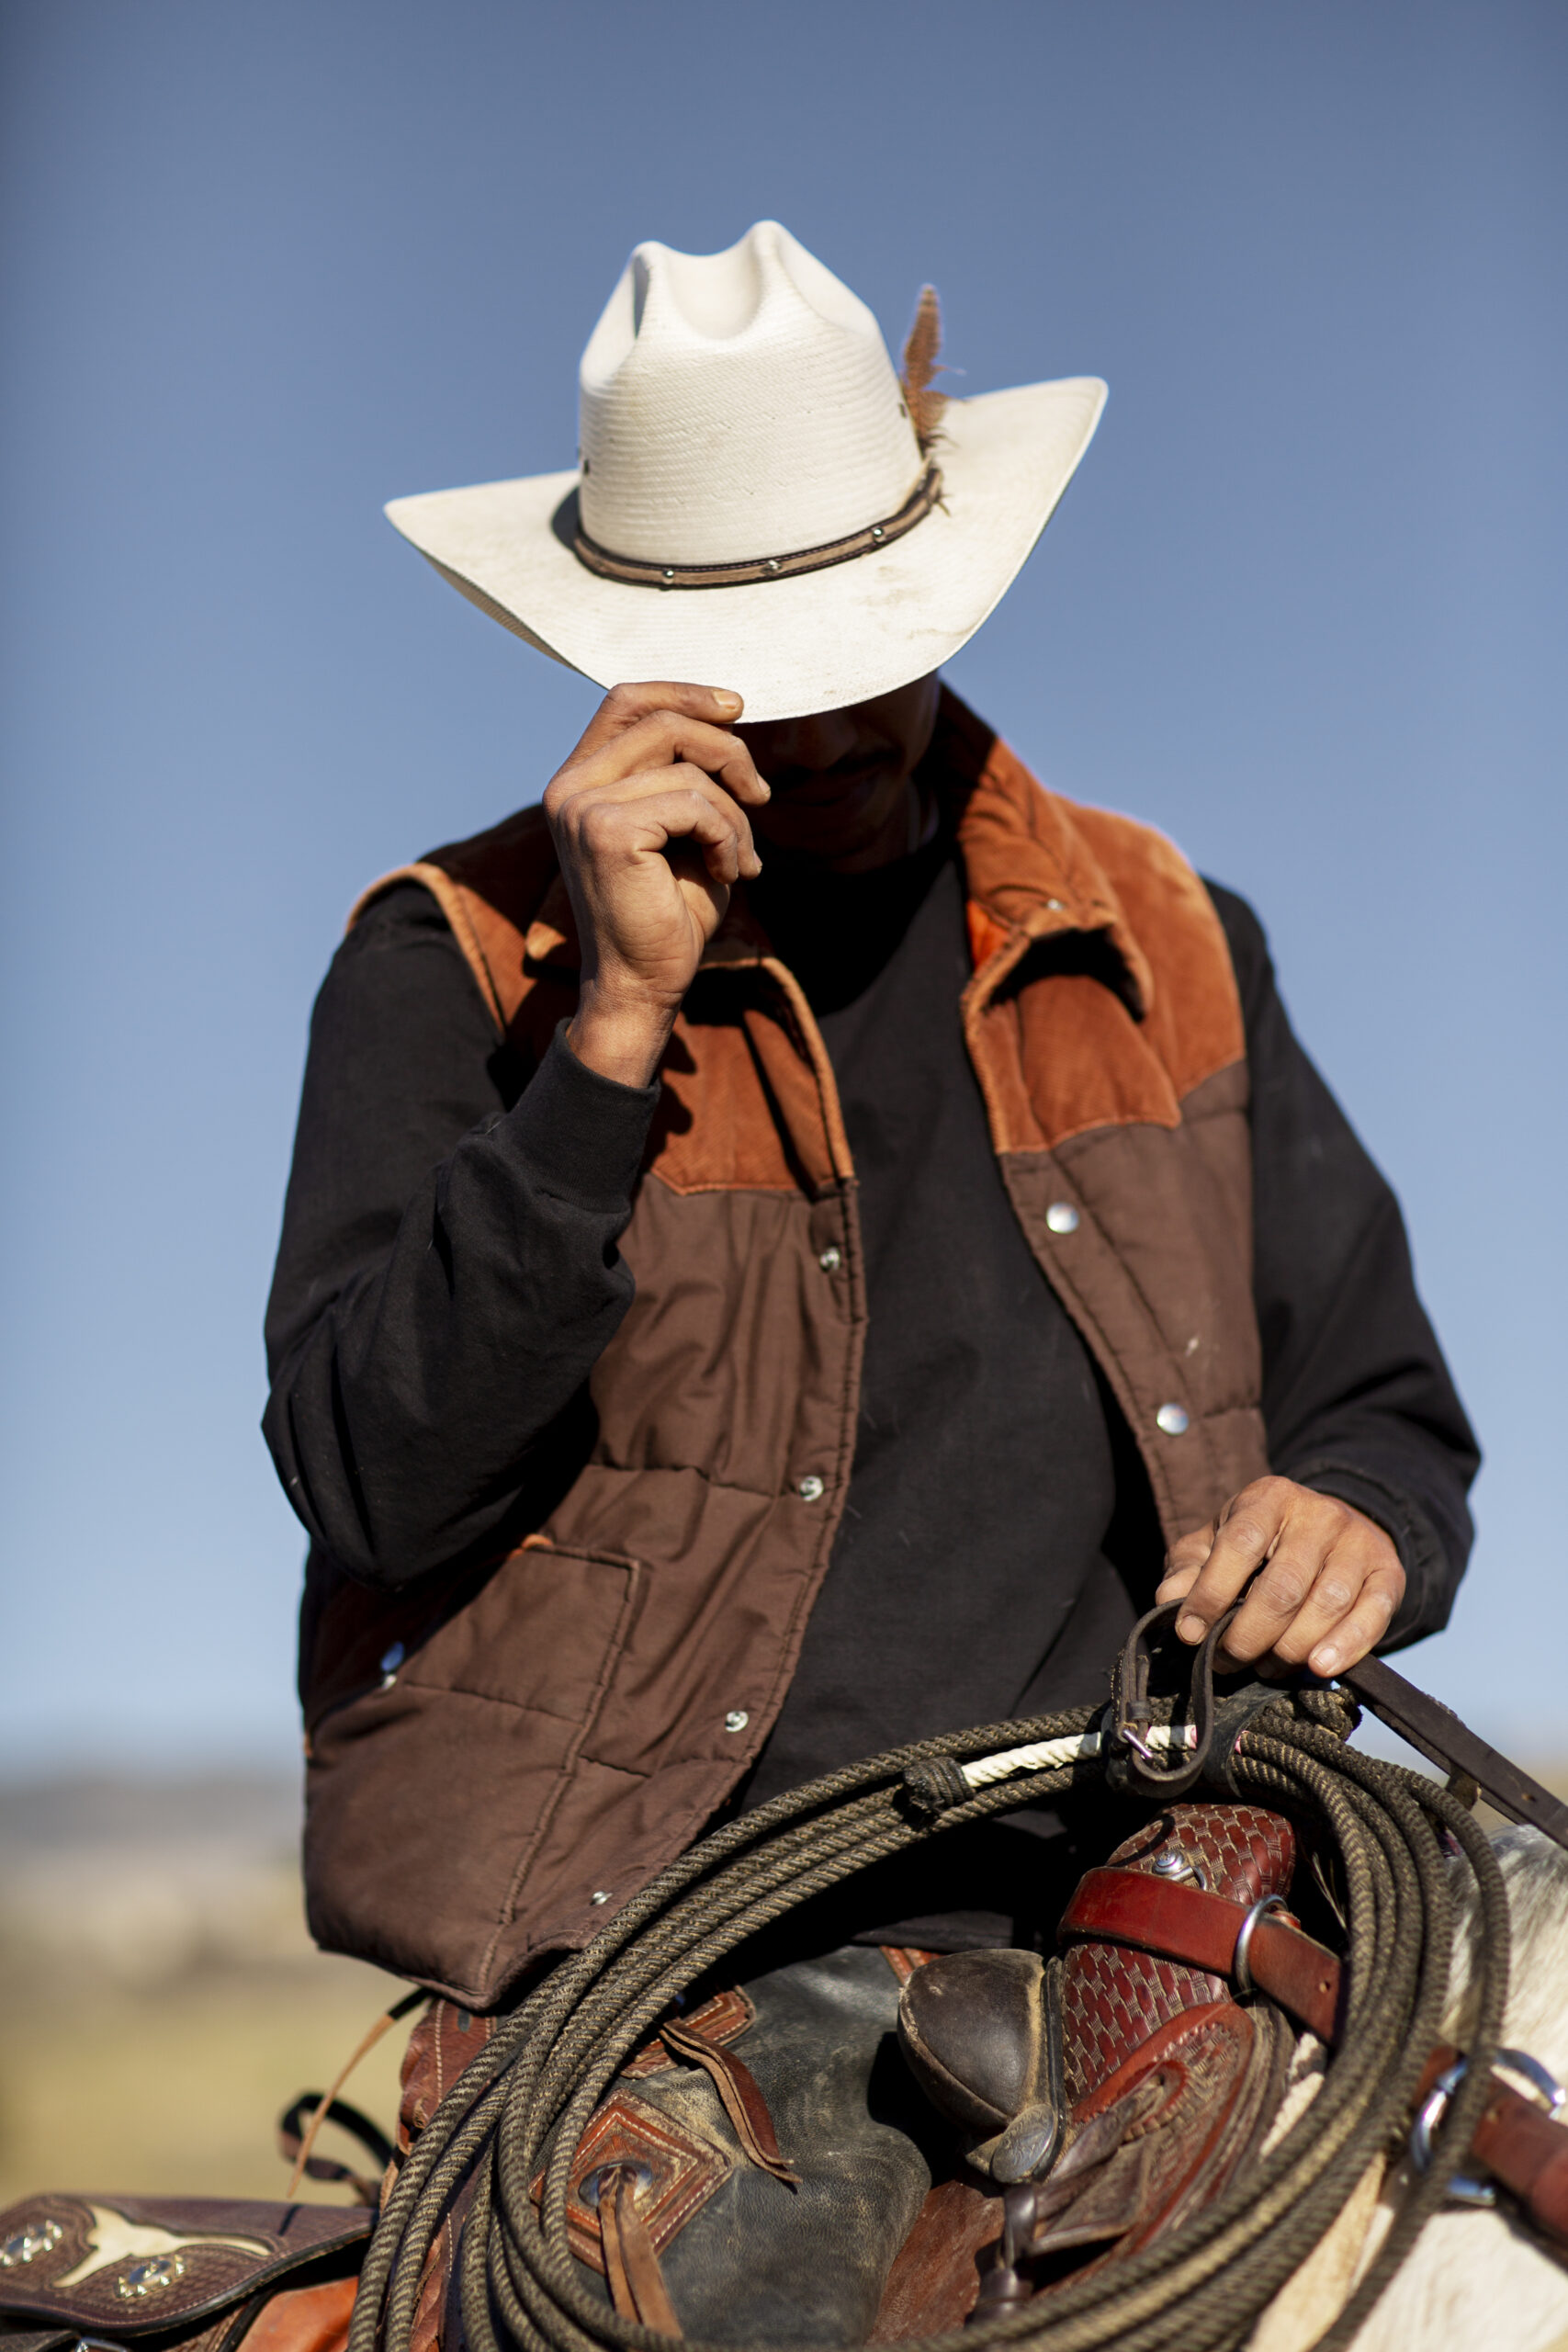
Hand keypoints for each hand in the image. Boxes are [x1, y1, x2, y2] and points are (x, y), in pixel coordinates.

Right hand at [543, 682, 769, 1086]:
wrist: (645, 985)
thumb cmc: (669, 912)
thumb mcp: (683, 827)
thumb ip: (689, 771)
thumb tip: (728, 712)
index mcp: (579, 780)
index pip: (626, 701)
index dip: (685, 692)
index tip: (737, 708)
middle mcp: (568, 787)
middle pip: (663, 722)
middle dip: (728, 752)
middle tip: (761, 797)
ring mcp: (580, 807)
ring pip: (688, 770)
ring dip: (735, 814)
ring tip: (742, 858)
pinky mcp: (606, 831)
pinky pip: (693, 804)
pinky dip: (727, 836)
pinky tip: (729, 872)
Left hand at [1154, 1476, 1404, 1678]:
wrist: (1329, 1527)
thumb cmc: (1260, 1541)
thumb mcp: (1215, 1542)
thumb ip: (1189, 1567)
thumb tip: (1169, 1598)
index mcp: (1268, 1498)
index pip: (1239, 1544)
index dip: (1211, 1593)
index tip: (1191, 1633)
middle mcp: (1318, 1514)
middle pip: (1283, 1586)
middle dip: (1249, 1635)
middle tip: (1227, 1661)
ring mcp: (1358, 1542)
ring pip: (1326, 1605)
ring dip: (1290, 1649)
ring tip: (1265, 1668)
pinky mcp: (1388, 1572)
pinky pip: (1373, 1615)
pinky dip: (1346, 1647)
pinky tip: (1318, 1668)